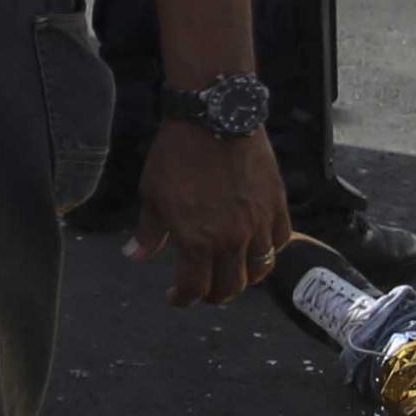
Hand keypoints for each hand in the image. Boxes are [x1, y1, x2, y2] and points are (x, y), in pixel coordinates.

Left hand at [129, 120, 290, 306]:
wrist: (213, 116)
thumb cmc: (176, 155)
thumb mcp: (152, 194)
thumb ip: (148, 231)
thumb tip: (135, 256)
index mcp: (196, 241)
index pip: (195, 289)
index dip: (184, 299)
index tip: (176, 297)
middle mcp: (232, 239)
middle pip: (230, 287)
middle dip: (215, 295)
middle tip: (205, 290)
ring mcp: (258, 223)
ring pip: (260, 269)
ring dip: (244, 278)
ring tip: (232, 272)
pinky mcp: (277, 203)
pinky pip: (280, 239)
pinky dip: (269, 249)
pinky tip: (257, 245)